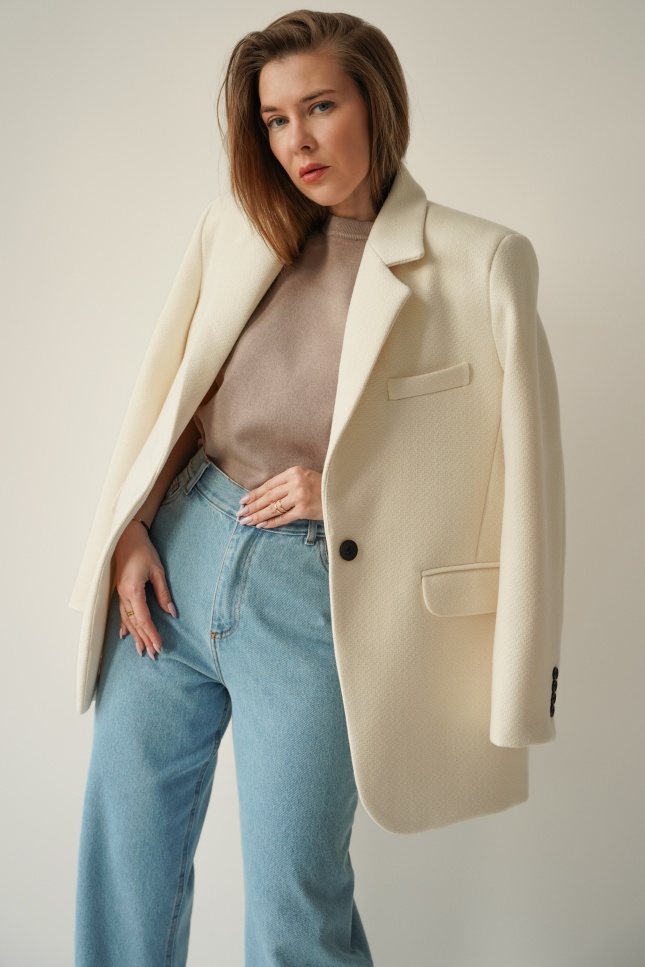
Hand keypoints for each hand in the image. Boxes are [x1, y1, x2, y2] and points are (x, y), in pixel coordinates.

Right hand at [114, 521, 176, 658]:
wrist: (126, 537)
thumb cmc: (143, 551)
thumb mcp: (157, 571)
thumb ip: (163, 593)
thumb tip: (171, 612)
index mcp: (133, 590)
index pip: (143, 619)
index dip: (151, 634)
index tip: (159, 645)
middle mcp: (124, 595)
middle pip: (134, 623)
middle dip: (144, 640)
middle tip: (153, 655)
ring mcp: (120, 594)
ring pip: (127, 620)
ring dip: (135, 636)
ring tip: (141, 651)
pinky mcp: (120, 591)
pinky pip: (121, 613)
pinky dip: (124, 625)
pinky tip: (125, 635)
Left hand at [235, 466, 322, 528]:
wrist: (343, 496)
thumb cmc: (324, 488)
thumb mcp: (306, 478)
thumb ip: (289, 483)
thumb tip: (266, 497)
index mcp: (294, 471)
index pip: (269, 485)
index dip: (255, 494)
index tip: (244, 501)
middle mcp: (296, 482)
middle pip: (268, 496)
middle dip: (252, 506)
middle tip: (240, 513)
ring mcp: (300, 496)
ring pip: (273, 507)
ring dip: (258, 515)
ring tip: (246, 521)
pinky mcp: (304, 510)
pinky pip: (283, 518)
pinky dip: (272, 523)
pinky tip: (262, 525)